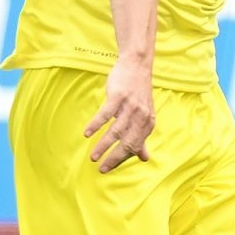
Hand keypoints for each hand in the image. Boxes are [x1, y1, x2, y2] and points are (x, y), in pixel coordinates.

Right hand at [84, 55, 154, 173]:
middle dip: (114, 158)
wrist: (137, 66)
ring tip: (93, 157)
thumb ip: (142, 137)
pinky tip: (87, 134)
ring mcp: (131, 106)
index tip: (109, 168)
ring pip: (116, 131)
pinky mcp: (119, 96)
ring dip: (103, 146)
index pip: (135, 147)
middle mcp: (142, 117)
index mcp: (148, 124)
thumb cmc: (138, 93)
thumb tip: (144, 158)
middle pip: (128, 143)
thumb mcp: (143, 115)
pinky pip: (106, 114)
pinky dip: (96, 125)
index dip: (122, 159)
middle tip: (101, 169)